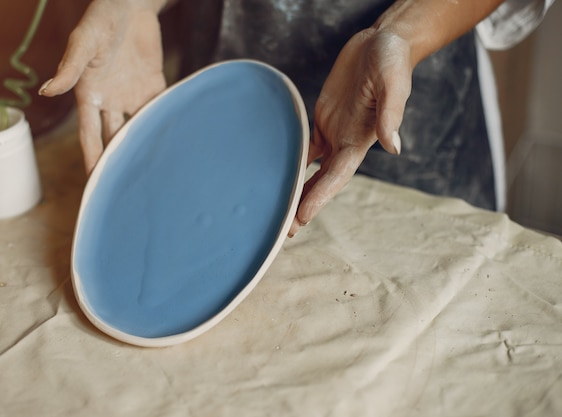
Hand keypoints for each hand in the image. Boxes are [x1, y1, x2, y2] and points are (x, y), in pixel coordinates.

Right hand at [39, 0, 166, 173]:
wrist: (130, 4)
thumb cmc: (101, 19)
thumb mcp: (84, 42)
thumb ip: (70, 67)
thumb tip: (48, 91)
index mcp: (90, 94)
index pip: (89, 135)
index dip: (92, 159)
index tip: (95, 183)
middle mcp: (111, 100)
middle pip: (113, 138)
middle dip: (117, 162)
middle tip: (125, 187)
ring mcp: (133, 94)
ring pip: (137, 128)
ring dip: (142, 147)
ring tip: (152, 172)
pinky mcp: (154, 85)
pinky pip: (159, 108)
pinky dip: (164, 123)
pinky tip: (172, 143)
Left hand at [289, 28, 411, 236]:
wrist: (381, 43)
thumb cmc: (391, 62)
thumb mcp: (393, 84)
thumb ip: (390, 115)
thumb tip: (393, 148)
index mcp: (360, 141)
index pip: (337, 176)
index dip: (319, 197)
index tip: (301, 217)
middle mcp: (344, 143)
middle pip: (321, 182)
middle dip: (304, 205)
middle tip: (283, 231)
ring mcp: (332, 132)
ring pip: (309, 169)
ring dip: (295, 190)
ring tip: (277, 213)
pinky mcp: (322, 119)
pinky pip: (303, 146)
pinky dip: (290, 161)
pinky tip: (274, 175)